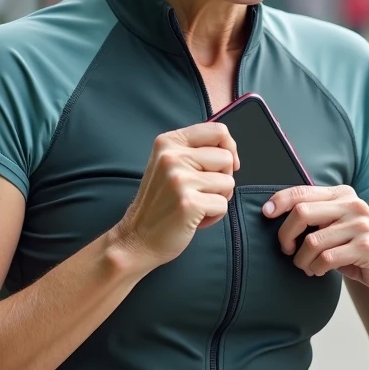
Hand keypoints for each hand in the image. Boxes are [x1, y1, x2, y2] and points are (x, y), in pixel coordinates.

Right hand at [113, 123, 238, 268]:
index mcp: (168, 142)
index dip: (229, 148)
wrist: (138, 238)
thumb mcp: (169, 165)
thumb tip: (230, 150)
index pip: (217, 131)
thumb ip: (194, 151)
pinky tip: (194, 218)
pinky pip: (223, 205)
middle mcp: (171, 156)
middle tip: (201, 192)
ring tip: (195, 205)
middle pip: (226, 158)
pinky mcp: (188, 202)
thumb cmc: (160, 203)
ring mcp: (179, 179)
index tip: (224, 166)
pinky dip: (214, 215)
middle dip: (223, 178)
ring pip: (228, 182)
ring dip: (218, 198)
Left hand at [264, 186, 368, 308]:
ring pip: (312, 241)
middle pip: (301, 212)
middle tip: (286, 249)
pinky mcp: (366, 247)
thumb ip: (318, 216)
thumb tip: (276, 214)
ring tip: (306, 266)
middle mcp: (353, 205)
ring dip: (302, 259)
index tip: (266, 213)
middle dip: (285, 234)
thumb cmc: (360, 248)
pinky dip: (316, 268)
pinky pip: (326, 259)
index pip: (302, 192)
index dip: (279, 201)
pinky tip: (319, 271)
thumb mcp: (340, 225)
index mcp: (343, 194)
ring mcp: (361, 225)